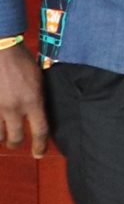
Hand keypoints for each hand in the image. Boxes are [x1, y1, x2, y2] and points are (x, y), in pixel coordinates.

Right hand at [0, 42, 46, 157]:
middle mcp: (14, 108)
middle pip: (16, 137)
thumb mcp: (39, 80)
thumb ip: (39, 99)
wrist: (1, 50)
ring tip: (3, 135)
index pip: (40, 131)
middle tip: (15, 143)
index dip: (40, 145)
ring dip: (1, 136)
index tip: (39, 154)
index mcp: (33, 101)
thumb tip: (38, 113)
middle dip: (16, 143)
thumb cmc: (23, 61)